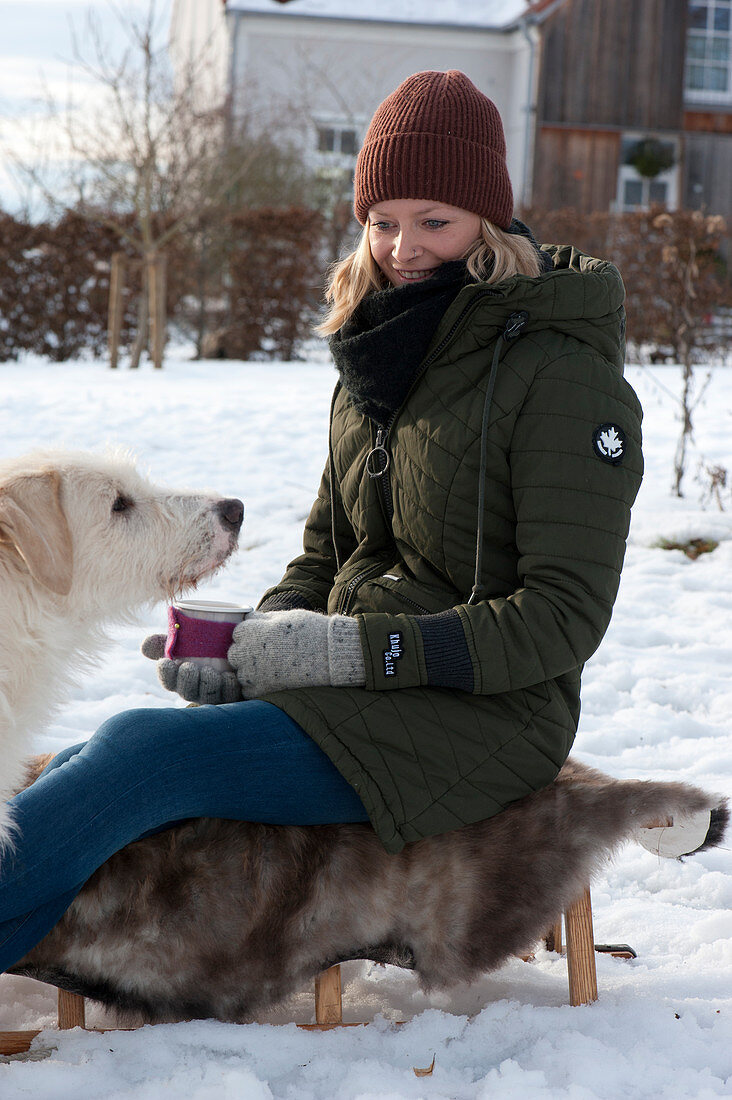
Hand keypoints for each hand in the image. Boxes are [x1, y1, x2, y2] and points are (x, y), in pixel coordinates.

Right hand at [141, 633, 242, 704]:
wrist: (245, 642)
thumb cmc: (211, 641)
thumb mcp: (189, 638)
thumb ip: (167, 640)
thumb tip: (145, 645)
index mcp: (183, 676)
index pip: (169, 681)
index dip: (166, 675)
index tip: (165, 662)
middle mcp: (199, 688)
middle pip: (188, 692)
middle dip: (187, 682)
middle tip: (189, 668)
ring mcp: (218, 694)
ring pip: (209, 697)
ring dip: (207, 685)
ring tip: (209, 672)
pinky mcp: (237, 695)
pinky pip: (232, 698)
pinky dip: (230, 688)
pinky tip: (230, 677)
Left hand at [227, 609, 364, 697]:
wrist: (331, 655)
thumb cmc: (312, 631)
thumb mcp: (286, 617)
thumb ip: (263, 619)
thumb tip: (250, 620)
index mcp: (253, 631)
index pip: (238, 632)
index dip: (250, 634)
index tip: (262, 637)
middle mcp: (248, 653)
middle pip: (235, 654)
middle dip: (246, 653)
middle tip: (265, 654)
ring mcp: (254, 674)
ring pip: (240, 673)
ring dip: (250, 671)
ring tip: (271, 668)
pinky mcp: (263, 691)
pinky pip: (249, 690)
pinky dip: (258, 686)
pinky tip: (273, 680)